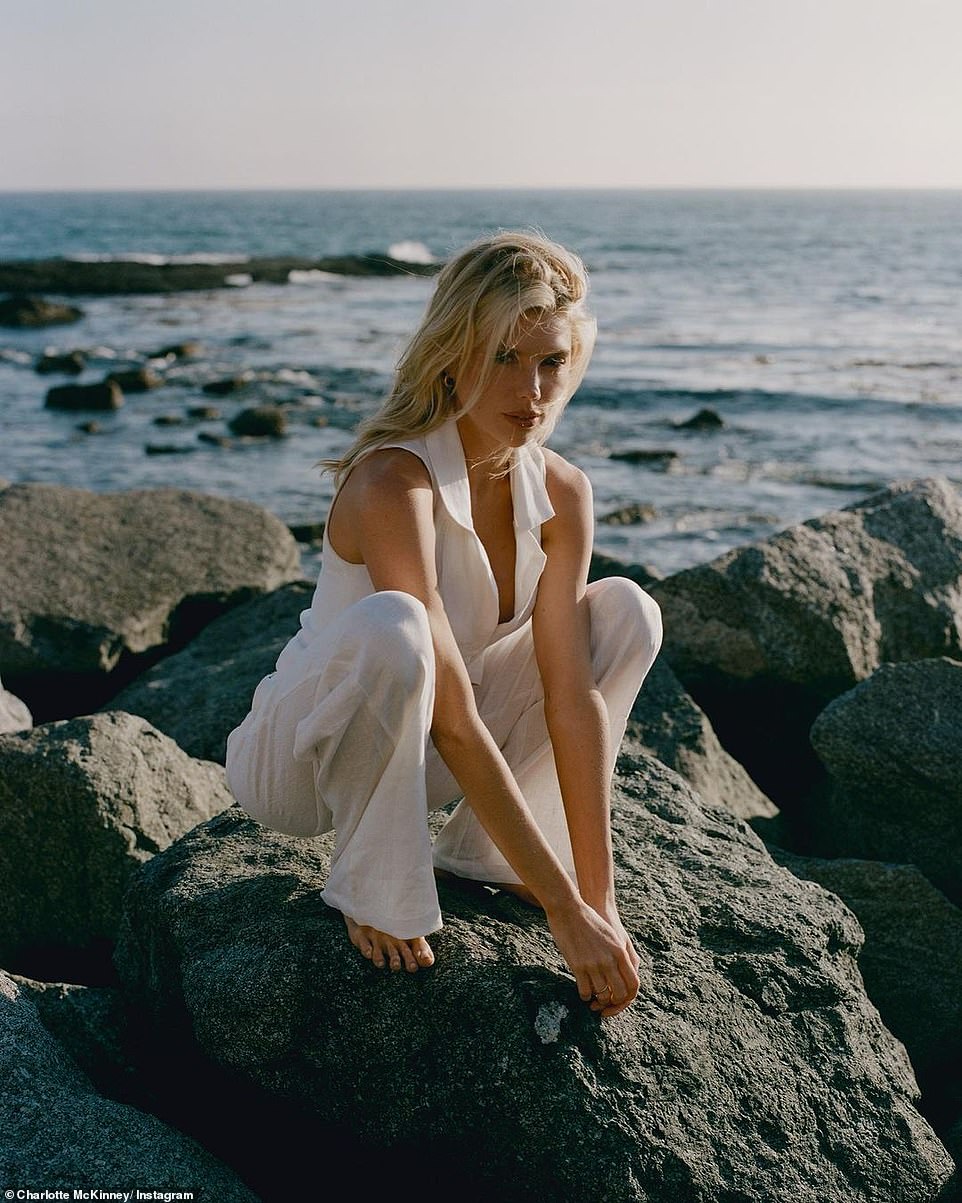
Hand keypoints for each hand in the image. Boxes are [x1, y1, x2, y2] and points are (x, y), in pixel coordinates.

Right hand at [544, 898, 640, 1018]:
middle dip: (614, 1002)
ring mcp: (594, 964)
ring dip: (598, 1000)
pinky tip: (584, 993)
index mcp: (620, 952)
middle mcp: (610, 960)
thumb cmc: (590, 920)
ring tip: (594, 1000)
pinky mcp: (578, 966)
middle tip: (607, 1003)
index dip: (629, 996)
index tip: (621, 998)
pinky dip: (585, 996)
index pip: (633, 983)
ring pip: (602, 994)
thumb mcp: (611, 935)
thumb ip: (619, 952)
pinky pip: (585, 991)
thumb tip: (623, 970)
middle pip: (620, 993)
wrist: (569, 909)